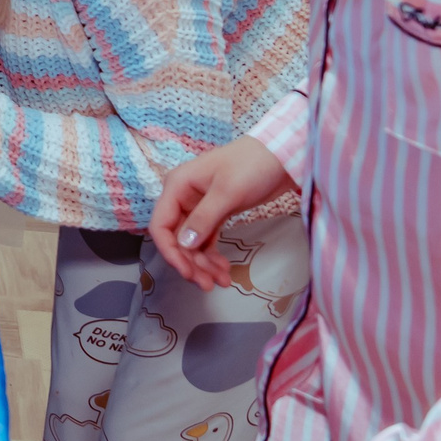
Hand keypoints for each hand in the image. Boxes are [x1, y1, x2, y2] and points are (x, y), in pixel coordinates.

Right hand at [150, 136, 292, 289]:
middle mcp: (183, 198)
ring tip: (221, 281)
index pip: (161, 225)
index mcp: (177, 187)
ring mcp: (198, 207)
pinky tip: (223, 269)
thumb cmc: (250, 166)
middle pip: (176, 239)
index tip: (187, 272)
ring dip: (202, 264)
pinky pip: (206, 240)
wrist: (280, 156)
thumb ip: (204, 219)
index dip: (170, 252)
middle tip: (208, 284)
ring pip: (192, 243)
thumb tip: (184, 245)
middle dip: (190, 263)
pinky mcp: (215, 214)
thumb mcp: (226, 192)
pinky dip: (212, 256)